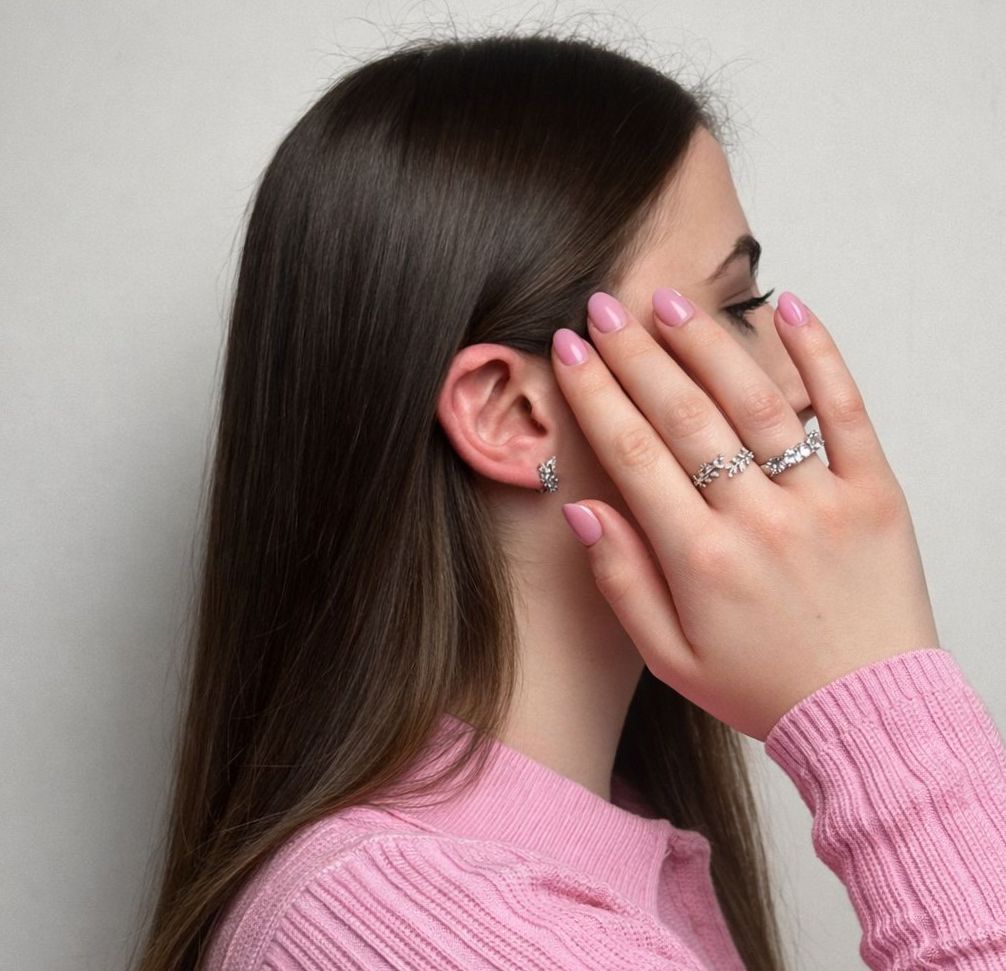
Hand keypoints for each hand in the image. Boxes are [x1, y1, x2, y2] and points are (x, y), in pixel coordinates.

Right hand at [551, 289, 940, 740]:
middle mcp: (757, 519)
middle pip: (685, 414)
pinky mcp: (874, 492)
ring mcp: (820, 500)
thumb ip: (621, 580)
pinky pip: (846, 411)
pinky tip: (789, 307)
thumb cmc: (763, 687)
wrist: (868, 714)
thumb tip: (582, 508)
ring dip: (706, 343)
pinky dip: (819, 354)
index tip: (570, 351)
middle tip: (603, 309)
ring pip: (756, 401)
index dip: (595, 395)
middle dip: (635, 354)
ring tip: (666, 303)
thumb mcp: (669, 656)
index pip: (633, 453)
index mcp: (700, 559)